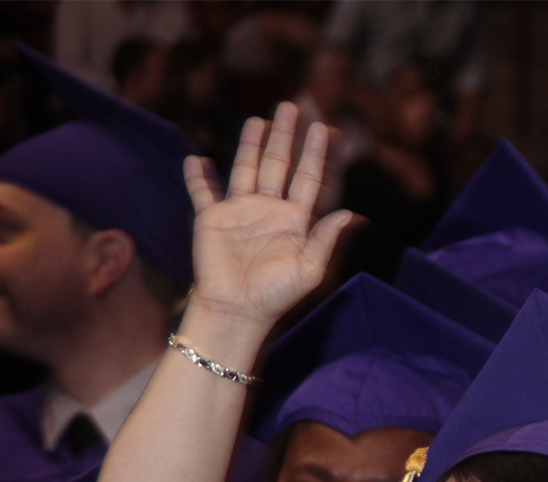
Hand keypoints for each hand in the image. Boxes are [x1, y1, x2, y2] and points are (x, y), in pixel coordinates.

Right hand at [182, 102, 355, 334]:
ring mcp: (241, 211)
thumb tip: (352, 212)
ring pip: (246, 168)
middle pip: (279, 164)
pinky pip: (203, 192)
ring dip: (251, 144)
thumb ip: (327, 239)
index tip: (327, 129)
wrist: (238, 310)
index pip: (310, 179)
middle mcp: (270, 210)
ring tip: (258, 120)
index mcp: (297, 220)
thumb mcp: (311, 270)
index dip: (318, 155)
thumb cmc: (278, 295)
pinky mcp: (212, 218)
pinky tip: (196, 159)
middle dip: (286, 137)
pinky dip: (198, 176)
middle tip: (294, 106)